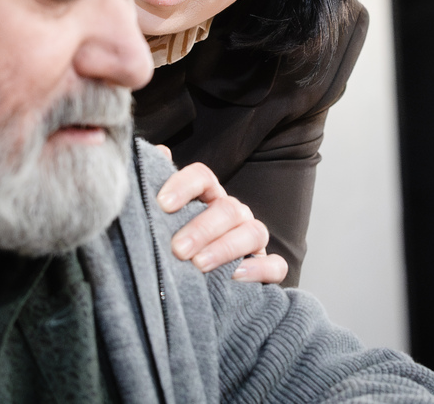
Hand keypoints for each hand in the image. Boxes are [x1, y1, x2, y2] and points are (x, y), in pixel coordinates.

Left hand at [154, 148, 288, 283]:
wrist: (193, 283)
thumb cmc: (178, 242)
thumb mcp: (163, 217)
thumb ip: (157, 185)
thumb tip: (160, 151)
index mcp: (209, 196)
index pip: (202, 177)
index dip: (184, 185)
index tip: (162, 204)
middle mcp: (234, 213)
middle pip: (228, 208)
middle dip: (202, 229)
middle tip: (177, 249)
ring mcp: (253, 240)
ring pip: (254, 232)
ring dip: (226, 248)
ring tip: (199, 265)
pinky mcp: (267, 267)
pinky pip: (276, 265)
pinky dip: (260, 270)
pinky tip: (236, 276)